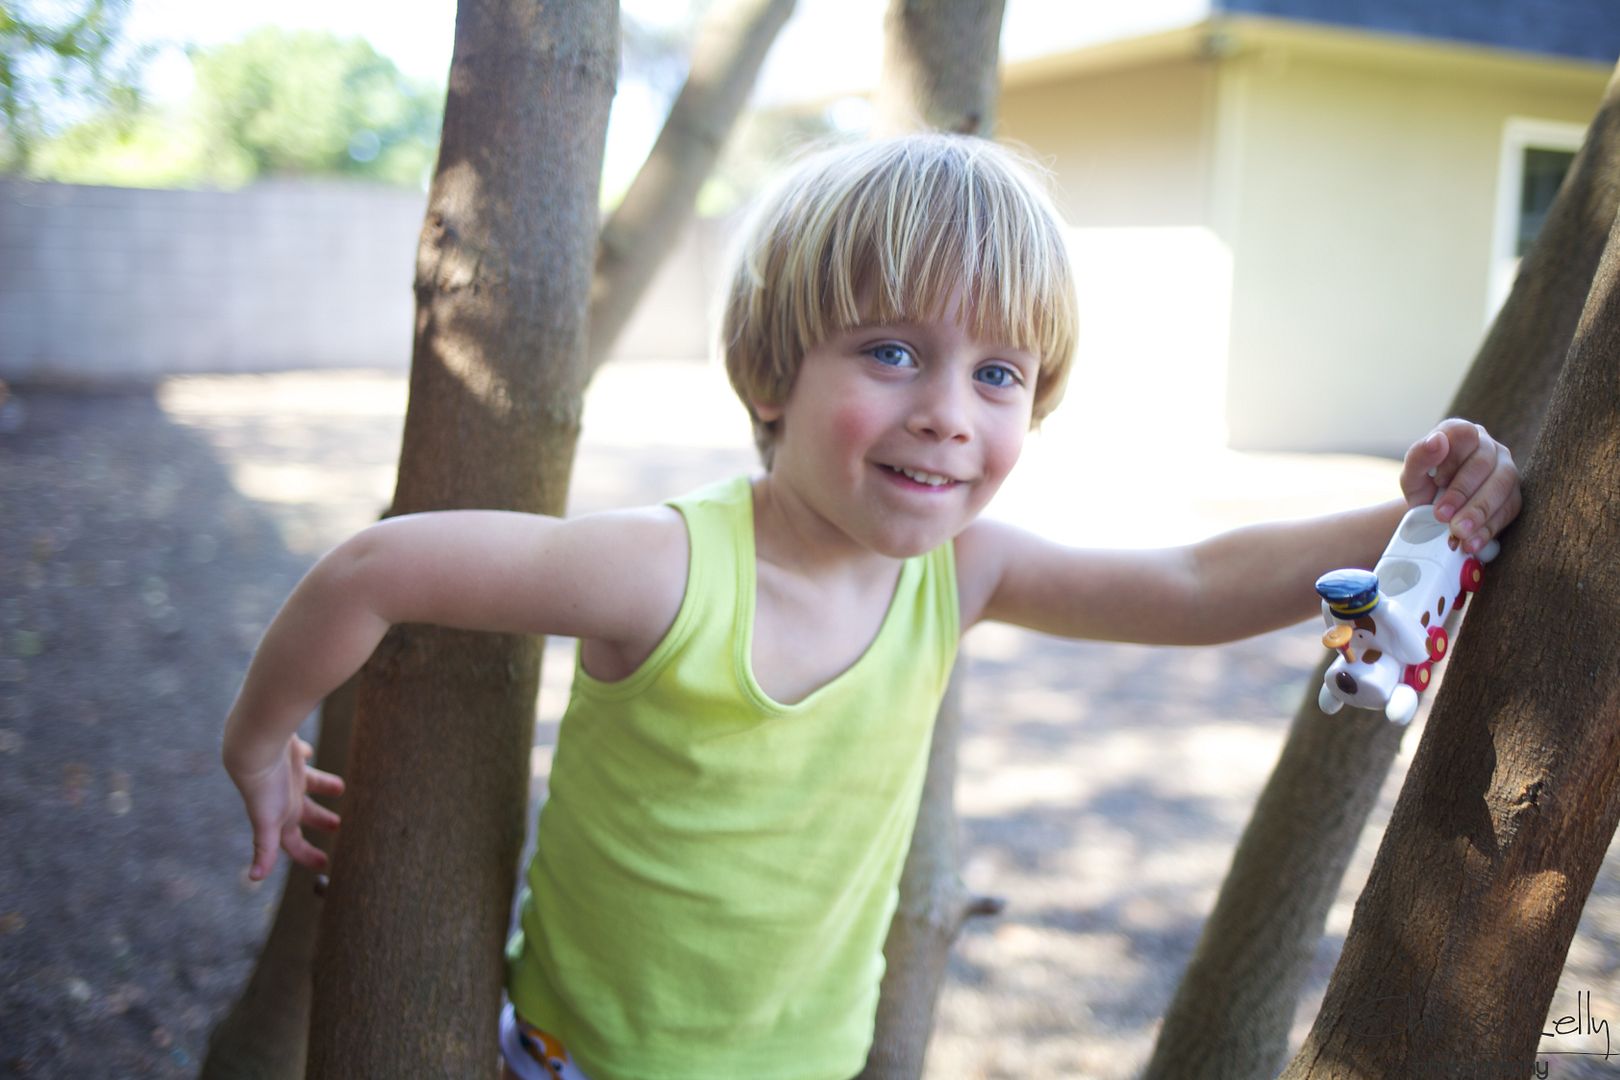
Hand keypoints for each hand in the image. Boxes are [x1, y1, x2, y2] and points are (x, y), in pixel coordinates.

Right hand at [229, 736, 344, 880]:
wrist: (255, 748)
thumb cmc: (263, 788)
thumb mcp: (267, 822)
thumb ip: (265, 849)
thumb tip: (254, 878)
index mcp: (280, 818)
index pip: (293, 843)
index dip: (307, 854)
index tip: (324, 863)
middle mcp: (283, 798)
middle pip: (305, 813)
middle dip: (321, 821)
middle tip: (338, 825)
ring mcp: (287, 775)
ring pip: (308, 783)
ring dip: (323, 787)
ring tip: (340, 788)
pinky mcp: (290, 753)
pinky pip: (300, 755)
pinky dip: (305, 755)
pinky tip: (309, 753)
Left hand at [1400, 418, 1521, 553]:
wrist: (1434, 515)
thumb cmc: (1424, 488)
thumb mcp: (1412, 475)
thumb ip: (1418, 456)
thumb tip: (1437, 440)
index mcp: (1460, 434)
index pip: (1464, 434)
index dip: (1451, 458)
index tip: (1436, 480)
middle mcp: (1488, 447)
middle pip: (1484, 464)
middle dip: (1462, 493)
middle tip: (1442, 516)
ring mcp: (1506, 470)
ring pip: (1502, 486)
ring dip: (1479, 512)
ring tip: (1459, 533)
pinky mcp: (1514, 496)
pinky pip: (1509, 510)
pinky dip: (1489, 528)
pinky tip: (1472, 542)